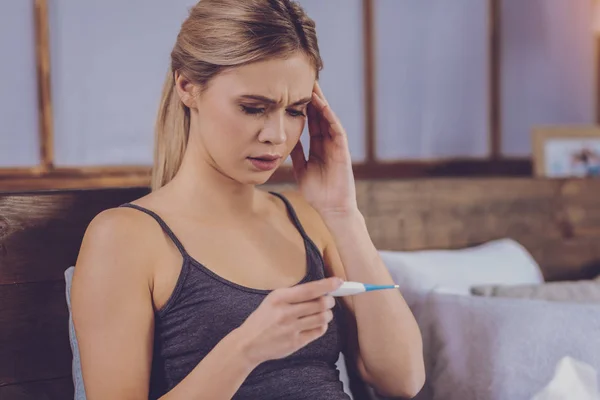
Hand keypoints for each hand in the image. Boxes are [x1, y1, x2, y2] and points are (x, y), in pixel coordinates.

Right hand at [238, 277, 342, 365]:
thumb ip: (294, 295)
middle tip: (329, 300)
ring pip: (323, 318)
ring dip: (328, 314)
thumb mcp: (273, 300)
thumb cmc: (262, 319)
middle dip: (330, 300)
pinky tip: (317, 323)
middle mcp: (286, 313)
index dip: (327, 285)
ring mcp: (291, 329)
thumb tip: (320, 288)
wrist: (248, 344)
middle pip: (320, 304)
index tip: (338, 281)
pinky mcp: (296, 342)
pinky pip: (318, 331)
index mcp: (280, 298)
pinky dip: (322, 326)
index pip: (309, 290)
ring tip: (324, 312)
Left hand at [290, 82, 358, 218]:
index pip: (311, 122)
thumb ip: (296, 154)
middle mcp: (328, 142)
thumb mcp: (301, 168)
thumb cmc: (317, 192)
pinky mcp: (343, 151)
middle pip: (320, 115)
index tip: (293, 92)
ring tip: (313, 86)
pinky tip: (323, 106)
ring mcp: (336, 145)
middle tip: (303, 80)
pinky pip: (337, 130)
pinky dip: (330, 117)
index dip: (303, 107)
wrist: (331, 208)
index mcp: (318, 146)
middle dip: (313, 98)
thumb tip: (285, 140)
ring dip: (322, 103)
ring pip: (329, 119)